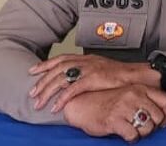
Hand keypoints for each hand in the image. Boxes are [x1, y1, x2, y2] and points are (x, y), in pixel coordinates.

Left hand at [29, 53, 147, 112]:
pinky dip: (62, 99)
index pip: (61, 58)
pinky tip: (56, 107)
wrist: (134, 75)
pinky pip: (73, 89)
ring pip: (61, 79)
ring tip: (38, 103)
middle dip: (42, 81)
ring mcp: (89, 69)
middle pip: (57, 69)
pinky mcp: (94, 79)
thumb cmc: (119, 74)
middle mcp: (85, 61)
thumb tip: (73, 80)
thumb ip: (86, 71)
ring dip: (47, 92)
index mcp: (86, 57)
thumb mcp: (100, 68)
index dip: (45, 64)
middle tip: (31, 92)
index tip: (32, 70)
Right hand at [63, 85, 165, 142]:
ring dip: (143, 133)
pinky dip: (132, 138)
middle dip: (154, 126)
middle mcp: (134, 96)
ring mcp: (124, 107)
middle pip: (158, 116)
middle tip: (145, 126)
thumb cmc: (109, 102)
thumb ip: (155, 103)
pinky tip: (126, 134)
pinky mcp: (114, 120)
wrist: (83, 104)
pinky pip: (132, 135)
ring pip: (147, 127)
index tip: (164, 120)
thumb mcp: (134, 98)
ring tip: (135, 130)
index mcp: (141, 88)